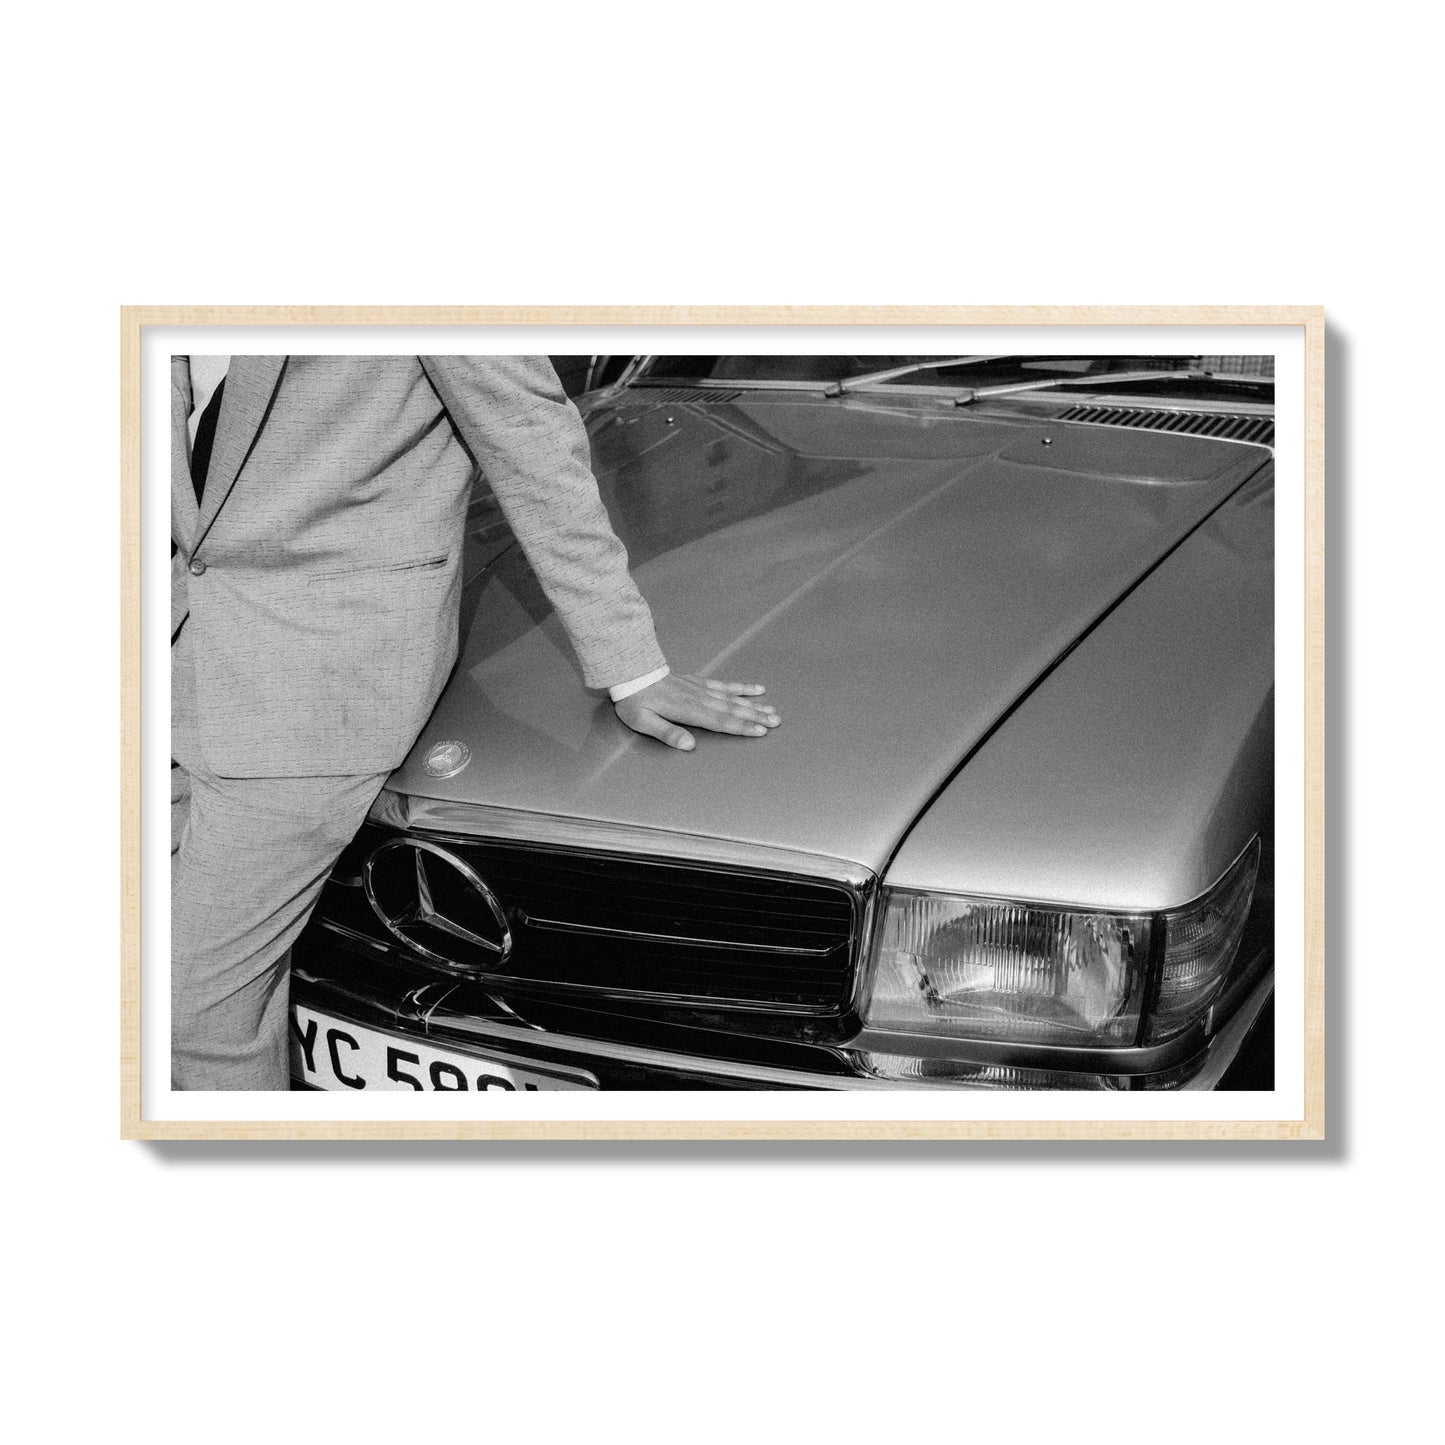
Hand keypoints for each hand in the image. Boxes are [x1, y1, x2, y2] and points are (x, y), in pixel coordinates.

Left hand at [613, 675, 779, 751]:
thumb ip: (667, 733)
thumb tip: (689, 745)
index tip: (761, 731)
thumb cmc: (635, 701)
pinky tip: (755, 689)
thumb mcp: (643, 722)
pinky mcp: (698, 682)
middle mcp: (699, 699)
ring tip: (772, 710)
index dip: (741, 727)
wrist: (632, 672)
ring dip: (754, 705)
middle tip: (777, 722)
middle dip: (756, 717)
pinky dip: (741, 688)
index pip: (720, 721)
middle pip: (732, 710)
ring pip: (732, 698)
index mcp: (688, 711)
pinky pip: (724, 685)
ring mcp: (701, 689)